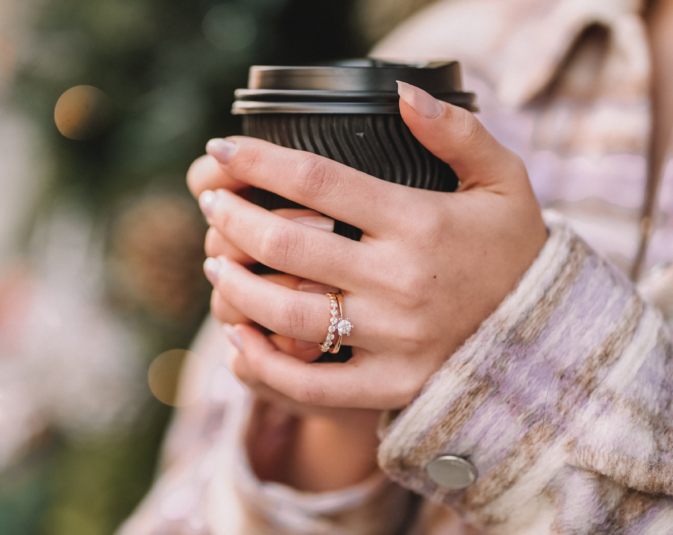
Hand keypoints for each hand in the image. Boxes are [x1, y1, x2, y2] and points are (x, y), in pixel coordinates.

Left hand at [193, 82, 547, 409]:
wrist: (550, 339)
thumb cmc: (514, 252)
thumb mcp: (504, 181)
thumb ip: (457, 133)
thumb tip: (403, 94)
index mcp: (420, 223)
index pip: (318, 182)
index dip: (259, 160)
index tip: (223, 149)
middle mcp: (401, 281)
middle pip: (287, 245)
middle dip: (233, 219)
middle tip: (212, 204)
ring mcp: (393, 338)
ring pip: (286, 313)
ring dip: (236, 286)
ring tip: (215, 263)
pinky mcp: (389, 385)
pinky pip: (309, 383)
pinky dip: (262, 364)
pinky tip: (237, 339)